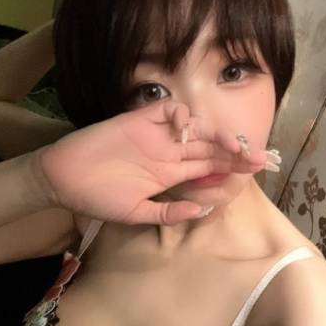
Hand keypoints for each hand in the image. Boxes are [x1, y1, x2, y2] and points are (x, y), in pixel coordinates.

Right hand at [30, 101, 266, 224]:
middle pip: (209, 149)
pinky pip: (169, 111)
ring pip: (196, 129)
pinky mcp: (140, 119)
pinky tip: (190, 129)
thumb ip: (168, 212)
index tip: (254, 173)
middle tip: (261, 157)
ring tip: (235, 145)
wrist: (64, 178)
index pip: (207, 169)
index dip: (230, 169)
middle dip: (235, 152)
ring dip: (217, 135)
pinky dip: (182, 116)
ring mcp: (156, 135)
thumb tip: (202, 210)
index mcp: (169, 175)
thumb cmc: (98, 199)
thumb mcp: (136, 214)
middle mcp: (168, 153)